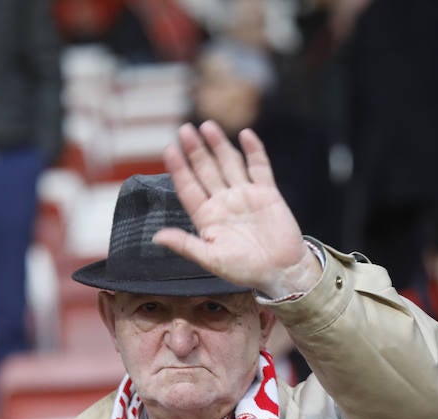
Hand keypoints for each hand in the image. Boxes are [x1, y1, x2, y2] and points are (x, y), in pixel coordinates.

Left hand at [154, 120, 321, 300]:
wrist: (281, 272)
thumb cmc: (245, 270)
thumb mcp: (211, 260)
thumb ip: (185, 245)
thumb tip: (156, 237)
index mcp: (207, 217)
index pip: (188, 188)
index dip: (179, 169)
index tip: (169, 150)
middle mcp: (223, 202)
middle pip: (206, 170)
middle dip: (195, 150)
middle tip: (185, 130)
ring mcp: (245, 195)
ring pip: (229, 163)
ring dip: (219, 145)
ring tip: (207, 125)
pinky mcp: (267, 193)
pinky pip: (259, 167)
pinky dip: (253, 151)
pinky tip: (245, 135)